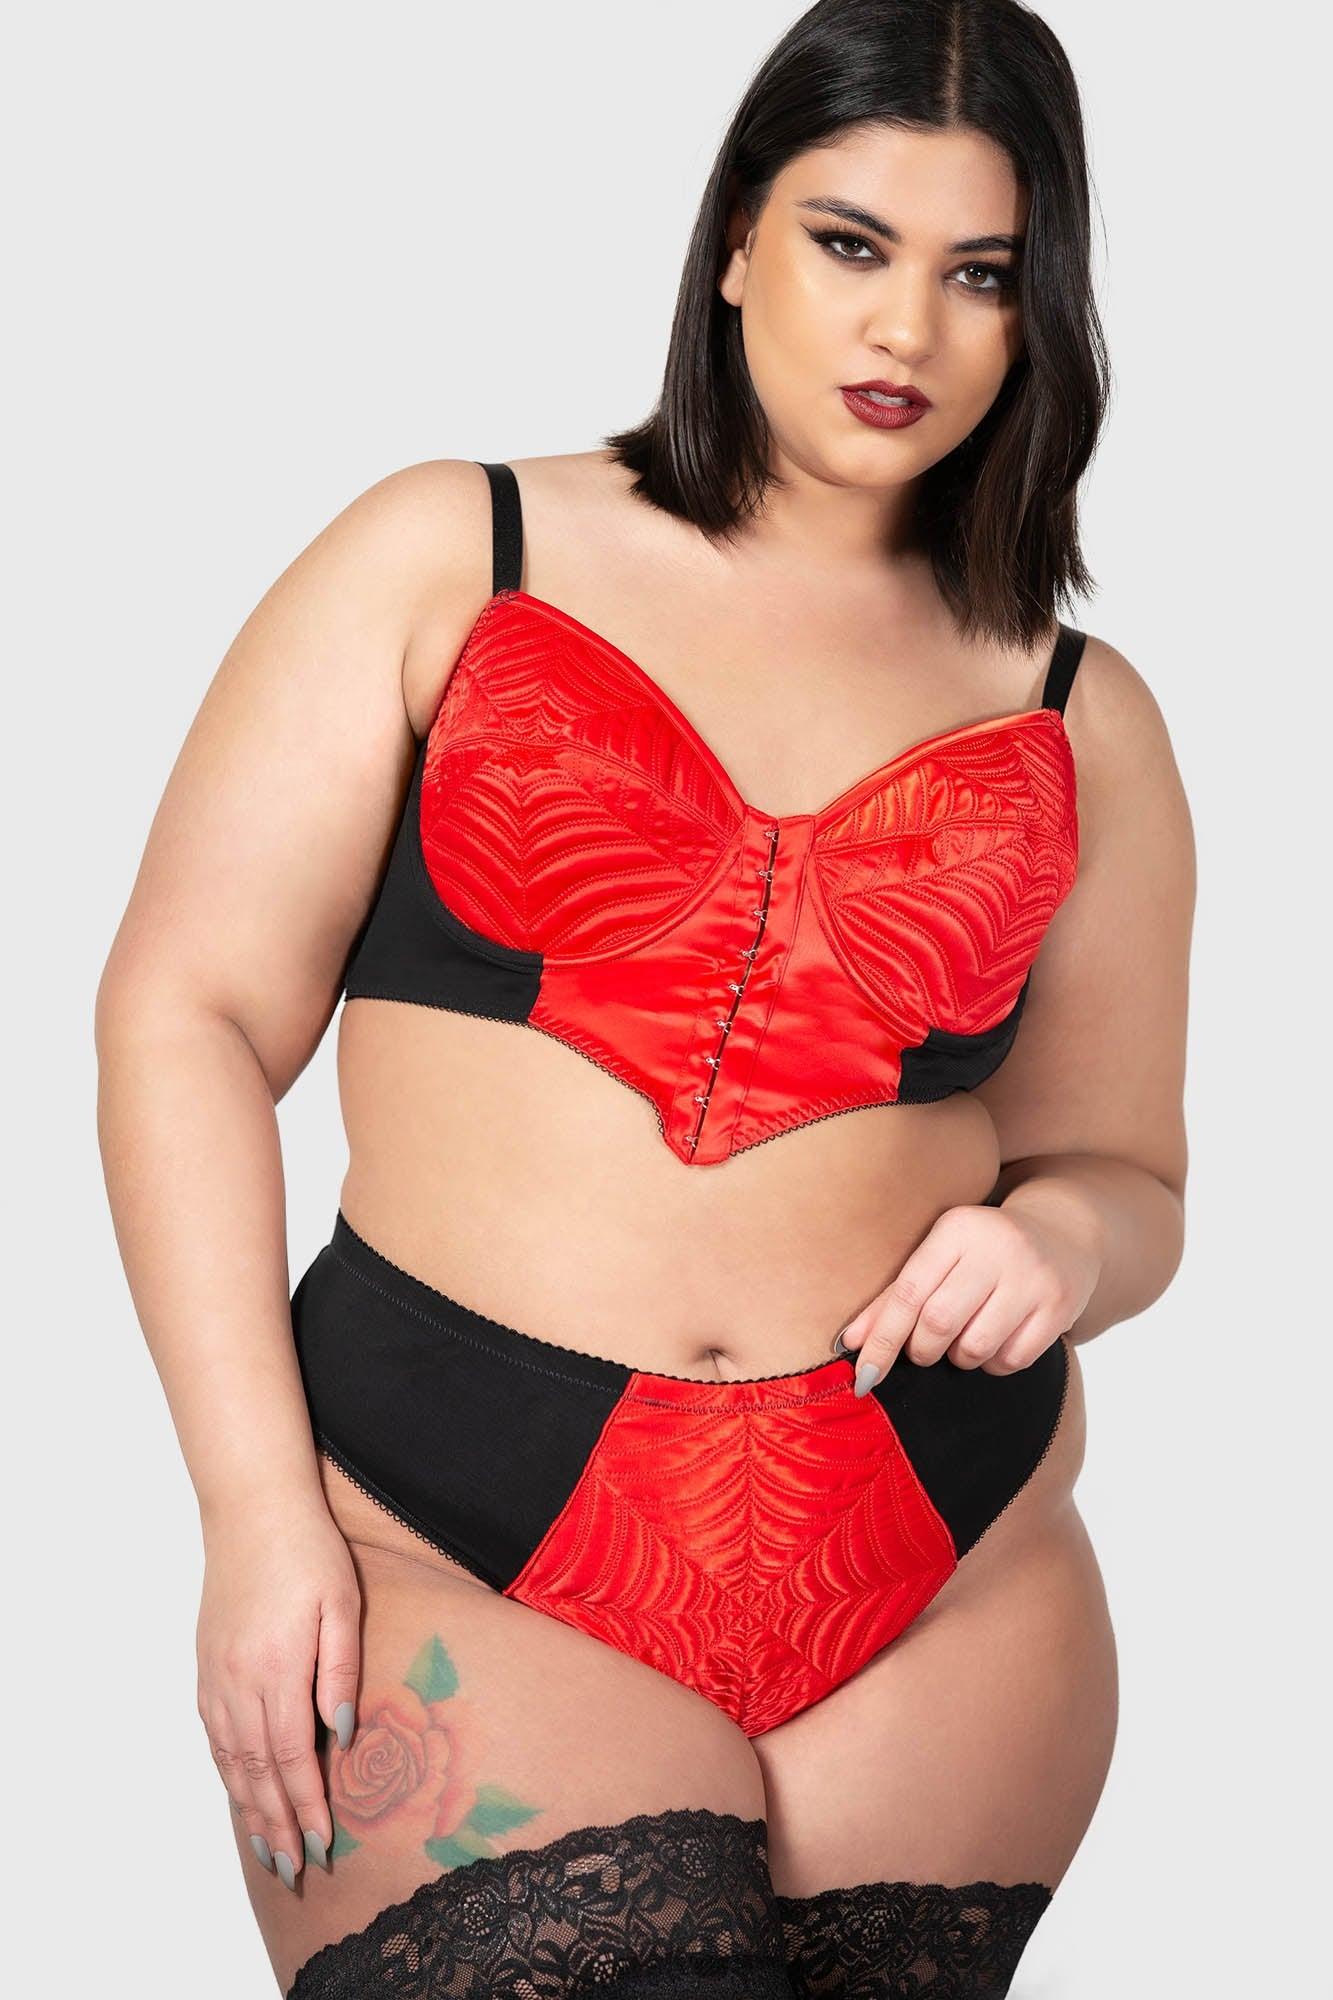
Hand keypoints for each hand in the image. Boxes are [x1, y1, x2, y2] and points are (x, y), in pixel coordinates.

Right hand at [196, 1497, 361, 1888]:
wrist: (252, 1510)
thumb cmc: (308, 1552)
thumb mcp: (343, 1604)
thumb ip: (341, 1672)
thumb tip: (343, 1736)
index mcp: (277, 1668)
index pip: (293, 1756)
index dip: (307, 1805)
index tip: (323, 1843)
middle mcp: (238, 1682)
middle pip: (258, 1771)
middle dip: (278, 1824)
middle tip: (295, 1869)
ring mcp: (216, 1676)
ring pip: (231, 1760)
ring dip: (250, 1809)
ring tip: (269, 1849)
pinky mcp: (205, 1667)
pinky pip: (215, 1736)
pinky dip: (228, 1773)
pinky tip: (241, 1793)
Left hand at [837, 1198, 1102, 1390]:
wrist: (1061, 1233)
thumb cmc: (982, 1250)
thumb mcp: (939, 1256)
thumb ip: (893, 1297)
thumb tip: (849, 1342)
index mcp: (956, 1229)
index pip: (908, 1293)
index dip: (881, 1339)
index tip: (864, 1376)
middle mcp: (997, 1248)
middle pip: (939, 1323)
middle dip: (922, 1350)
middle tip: (923, 1350)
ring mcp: (1033, 1277)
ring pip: (976, 1347)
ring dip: (959, 1359)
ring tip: (963, 1341)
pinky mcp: (1059, 1306)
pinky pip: (1013, 1360)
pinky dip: (994, 1364)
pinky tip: (996, 1341)